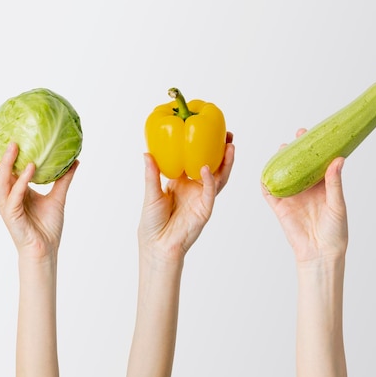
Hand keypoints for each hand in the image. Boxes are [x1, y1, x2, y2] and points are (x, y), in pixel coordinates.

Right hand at [0, 131, 77, 259]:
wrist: (46, 249)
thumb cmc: (47, 226)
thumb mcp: (58, 197)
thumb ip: (64, 179)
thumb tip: (75, 160)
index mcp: (14, 191)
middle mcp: (7, 196)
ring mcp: (7, 205)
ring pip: (0, 179)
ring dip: (7, 161)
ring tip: (14, 144)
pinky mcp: (12, 214)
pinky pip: (15, 193)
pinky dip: (22, 179)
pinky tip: (30, 167)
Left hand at [138, 132, 234, 261]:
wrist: (157, 246)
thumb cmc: (153, 223)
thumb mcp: (151, 194)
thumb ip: (152, 174)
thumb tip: (147, 153)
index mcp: (182, 182)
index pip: (196, 159)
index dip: (204, 146)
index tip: (208, 131)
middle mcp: (195, 188)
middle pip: (214, 166)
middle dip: (222, 151)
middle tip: (227, 135)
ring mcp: (202, 198)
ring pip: (218, 177)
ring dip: (225, 163)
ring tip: (229, 147)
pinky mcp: (205, 209)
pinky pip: (209, 192)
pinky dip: (209, 180)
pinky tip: (207, 168)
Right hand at [262, 129, 347, 262]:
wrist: (321, 253)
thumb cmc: (336, 231)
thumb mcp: (337, 204)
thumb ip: (334, 182)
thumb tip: (338, 159)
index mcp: (321, 186)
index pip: (316, 162)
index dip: (313, 148)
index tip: (312, 134)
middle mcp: (305, 189)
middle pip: (297, 165)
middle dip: (295, 150)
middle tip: (297, 137)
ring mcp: (292, 197)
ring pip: (282, 175)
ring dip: (279, 161)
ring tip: (282, 149)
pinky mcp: (280, 208)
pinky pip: (269, 192)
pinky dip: (265, 182)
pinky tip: (265, 172)